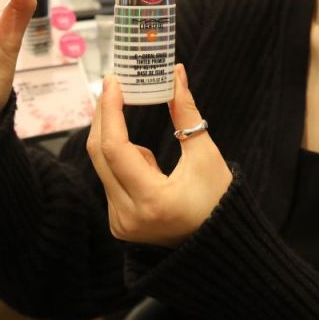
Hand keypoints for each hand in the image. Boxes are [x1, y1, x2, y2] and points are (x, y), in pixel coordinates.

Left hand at [86, 64, 232, 247]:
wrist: (219, 246)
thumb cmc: (219, 200)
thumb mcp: (206, 155)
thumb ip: (186, 113)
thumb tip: (176, 73)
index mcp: (151, 200)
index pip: (115, 148)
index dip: (110, 111)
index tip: (113, 82)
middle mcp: (127, 216)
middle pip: (100, 154)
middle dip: (105, 116)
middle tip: (114, 86)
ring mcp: (119, 223)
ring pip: (104, 166)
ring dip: (120, 144)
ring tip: (156, 161)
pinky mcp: (117, 223)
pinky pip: (111, 180)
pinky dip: (124, 165)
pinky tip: (151, 176)